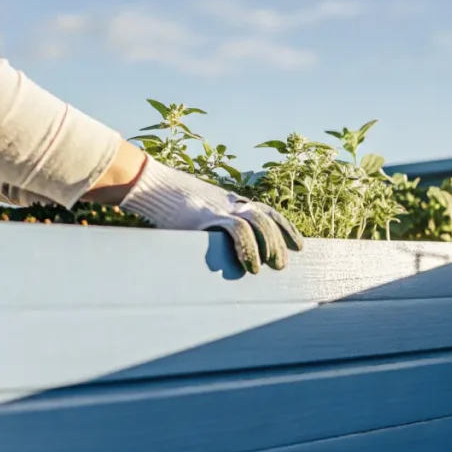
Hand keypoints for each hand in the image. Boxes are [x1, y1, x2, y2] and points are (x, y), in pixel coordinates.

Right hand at [120, 156, 303, 273]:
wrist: (151, 184)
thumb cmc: (171, 202)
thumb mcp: (200, 213)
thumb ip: (216, 227)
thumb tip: (222, 250)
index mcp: (233, 201)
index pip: (269, 212)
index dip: (286, 229)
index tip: (300, 246)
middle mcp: (233, 202)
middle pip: (268, 219)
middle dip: (280, 241)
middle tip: (282, 264)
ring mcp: (222, 207)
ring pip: (259, 223)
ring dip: (269, 246)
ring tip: (272, 267)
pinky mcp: (209, 215)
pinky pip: (238, 230)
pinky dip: (248, 248)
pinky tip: (251, 266)